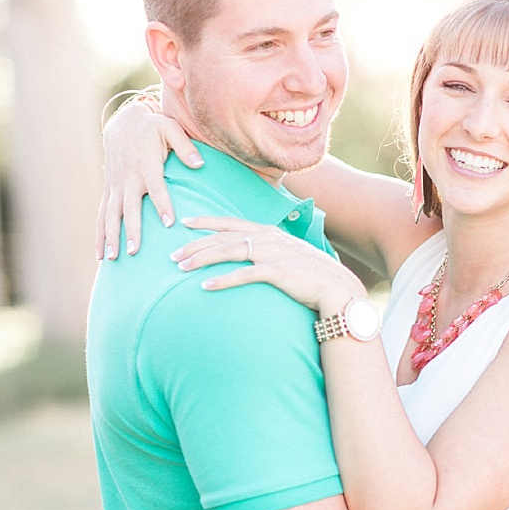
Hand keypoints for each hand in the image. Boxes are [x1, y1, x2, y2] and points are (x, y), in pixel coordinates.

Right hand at [97, 98, 203, 258]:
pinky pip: (101, 215)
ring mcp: (115, 186)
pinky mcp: (109, 190)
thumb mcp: (171, 129)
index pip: (156, 188)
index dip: (162, 204)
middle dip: (130, 229)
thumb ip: (186, 146)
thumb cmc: (152, 128)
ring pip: (110, 215)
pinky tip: (100, 255)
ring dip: (111, 237)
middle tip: (134, 251)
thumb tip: (199, 164)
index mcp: (145, 165)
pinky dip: (99, 234)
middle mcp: (128, 178)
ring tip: (114, 258)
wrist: (123, 123)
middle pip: (129, 208)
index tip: (169, 222)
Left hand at [173, 215, 365, 314]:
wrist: (337, 288)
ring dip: (201, 259)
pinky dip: (222, 279)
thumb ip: (269, 251)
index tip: (185, 222)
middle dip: (194, 245)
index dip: (207, 222)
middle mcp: (268, 238)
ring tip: (180, 268)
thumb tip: (252, 255)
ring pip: (228, 251)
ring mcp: (273, 253)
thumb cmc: (312, 275)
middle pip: (223, 237)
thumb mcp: (289, 255)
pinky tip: (205, 285)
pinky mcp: (277, 271)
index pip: (231, 223)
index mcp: (269, 232)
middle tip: (171, 255)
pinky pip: (243, 274)